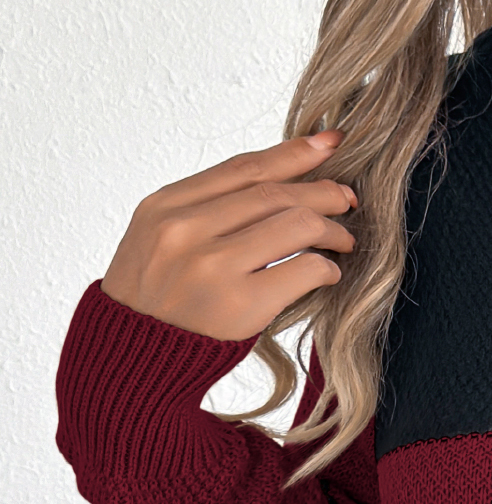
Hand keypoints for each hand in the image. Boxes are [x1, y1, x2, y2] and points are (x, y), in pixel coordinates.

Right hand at [99, 131, 358, 342]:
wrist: (132, 360)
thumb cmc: (155, 301)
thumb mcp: (159, 240)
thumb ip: (206, 210)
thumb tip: (278, 182)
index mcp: (165, 206)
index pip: (244, 168)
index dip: (294, 152)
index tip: (329, 143)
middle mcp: (186, 229)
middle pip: (275, 193)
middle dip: (322, 192)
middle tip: (347, 200)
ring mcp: (213, 265)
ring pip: (296, 224)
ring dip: (331, 228)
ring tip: (344, 239)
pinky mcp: (240, 304)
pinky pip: (303, 268)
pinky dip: (325, 267)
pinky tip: (328, 273)